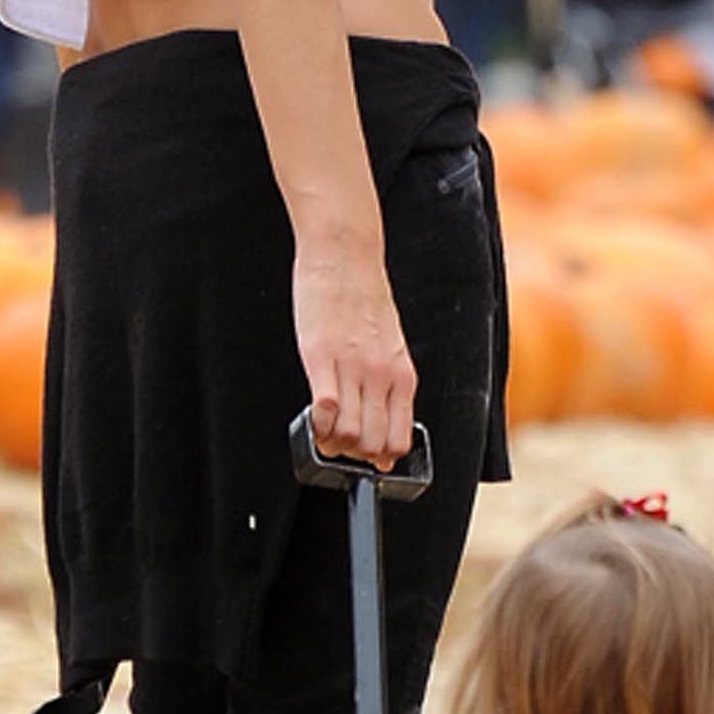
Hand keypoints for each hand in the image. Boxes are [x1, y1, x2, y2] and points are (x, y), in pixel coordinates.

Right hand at [293, 239, 414, 468]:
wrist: (346, 256)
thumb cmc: (365, 300)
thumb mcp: (392, 347)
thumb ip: (390, 388)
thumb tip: (386, 430)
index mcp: (402, 375)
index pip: (399, 439)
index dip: (379, 457)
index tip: (364, 454)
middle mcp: (381, 376)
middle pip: (372, 444)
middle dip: (352, 454)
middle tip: (338, 443)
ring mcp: (352, 367)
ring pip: (348, 433)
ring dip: (331, 442)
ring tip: (322, 431)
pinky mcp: (321, 356)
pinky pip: (323, 408)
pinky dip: (315, 423)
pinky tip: (311, 415)